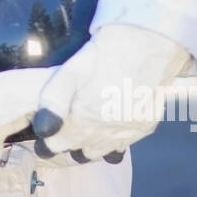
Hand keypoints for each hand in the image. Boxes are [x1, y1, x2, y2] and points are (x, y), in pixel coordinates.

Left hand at [30, 24, 192, 160]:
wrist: (153, 44)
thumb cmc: (108, 53)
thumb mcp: (73, 70)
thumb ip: (54, 100)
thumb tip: (44, 130)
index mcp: (84, 120)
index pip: (57, 145)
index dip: (47, 143)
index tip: (43, 138)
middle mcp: (106, 133)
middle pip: (80, 152)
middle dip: (68, 145)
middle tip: (62, 134)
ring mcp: (127, 132)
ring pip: (101, 153)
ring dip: (89, 147)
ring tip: (83, 134)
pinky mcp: (145, 127)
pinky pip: (123, 146)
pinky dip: (112, 143)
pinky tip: (108, 130)